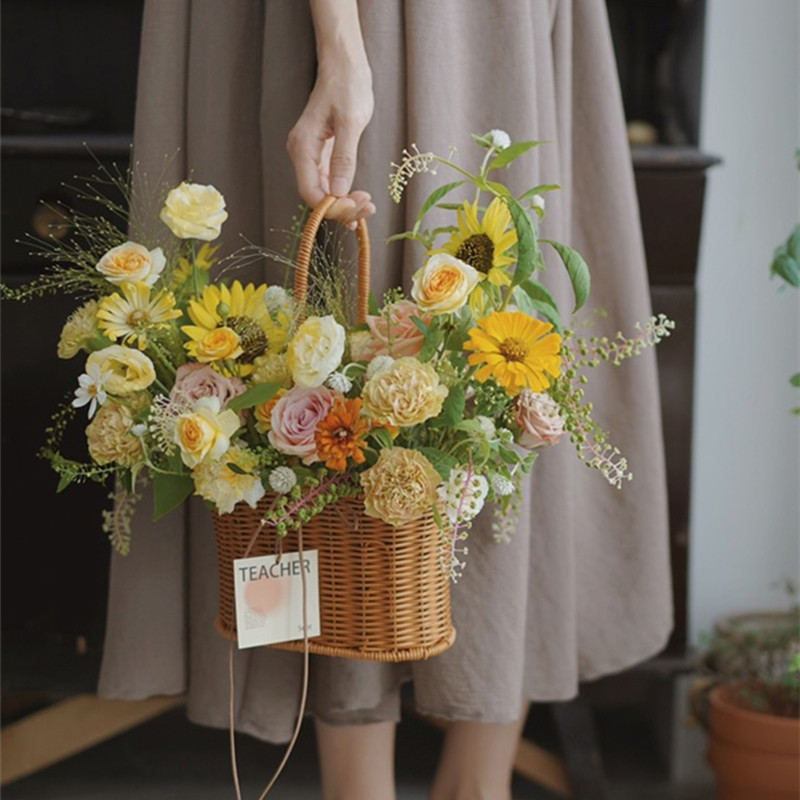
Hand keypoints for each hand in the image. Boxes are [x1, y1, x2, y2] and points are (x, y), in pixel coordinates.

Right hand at [286, 59, 374, 228]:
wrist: (345, 65)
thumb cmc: (347, 86)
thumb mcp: (350, 121)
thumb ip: (344, 157)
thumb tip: (340, 191)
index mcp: (302, 147)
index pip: (311, 192)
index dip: (333, 206)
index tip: (357, 207)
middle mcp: (302, 154)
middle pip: (317, 196)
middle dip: (342, 208)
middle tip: (368, 209)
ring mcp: (311, 156)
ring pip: (324, 191)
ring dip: (345, 203)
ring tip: (368, 206)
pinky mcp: (322, 155)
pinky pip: (330, 182)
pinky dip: (344, 193)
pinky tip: (358, 201)